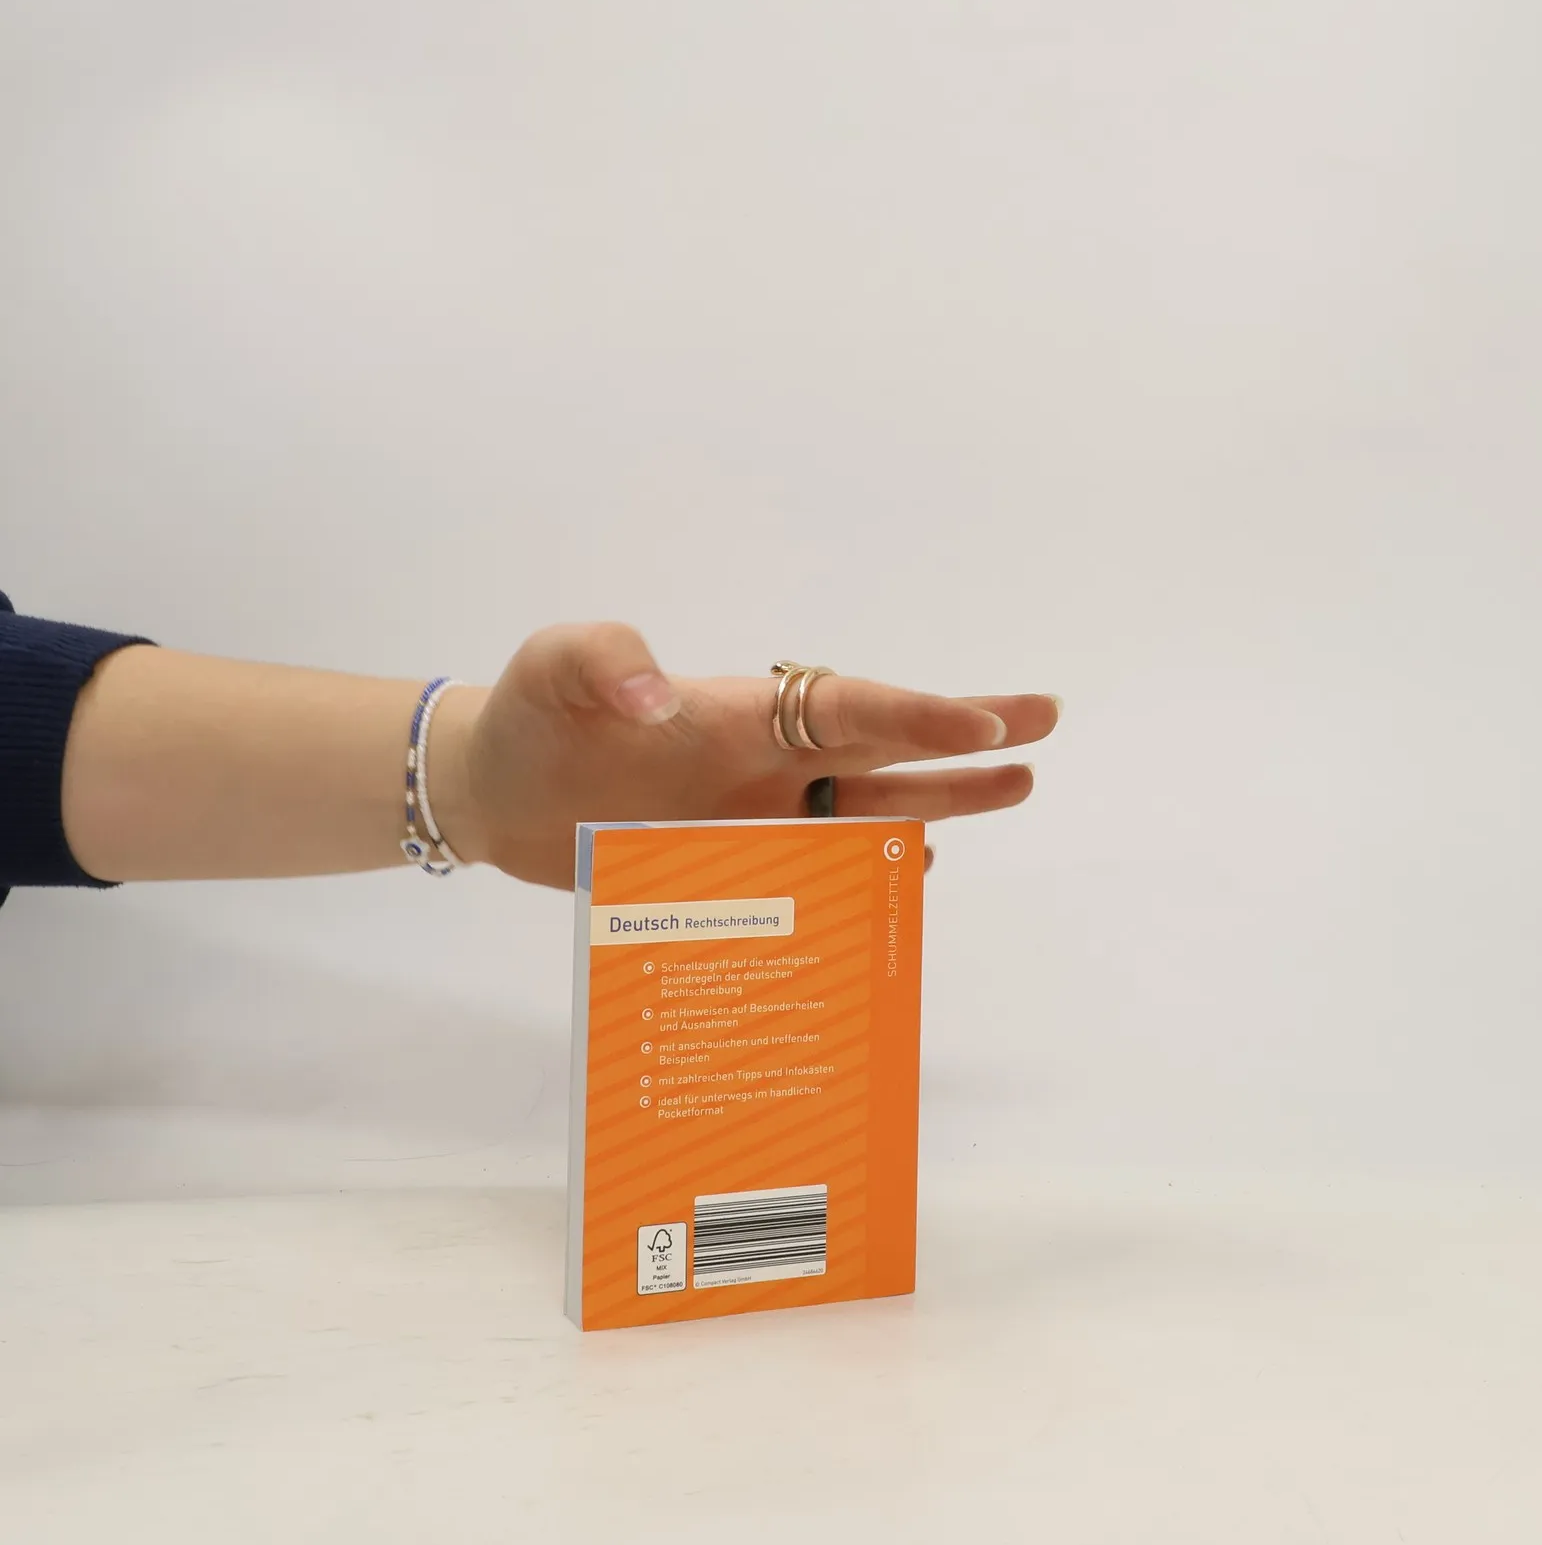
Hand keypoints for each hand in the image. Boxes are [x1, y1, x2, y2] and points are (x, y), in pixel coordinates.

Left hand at [432, 624, 1059, 889]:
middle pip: (886, 750)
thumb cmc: (532, 712)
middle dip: (964, 741)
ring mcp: (756, 813)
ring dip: (938, 804)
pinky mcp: (732, 862)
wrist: (494, 790)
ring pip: (868, 810)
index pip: (847, 709)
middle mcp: (767, 761)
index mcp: (741, 711)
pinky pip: (816, 873)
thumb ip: (606, 662)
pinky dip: (866, 877)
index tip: (986, 723)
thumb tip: (660, 696)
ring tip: (1014, 791)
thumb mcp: (554, 666)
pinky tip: (909, 882)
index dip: (918, 717)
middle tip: (1045, 727)